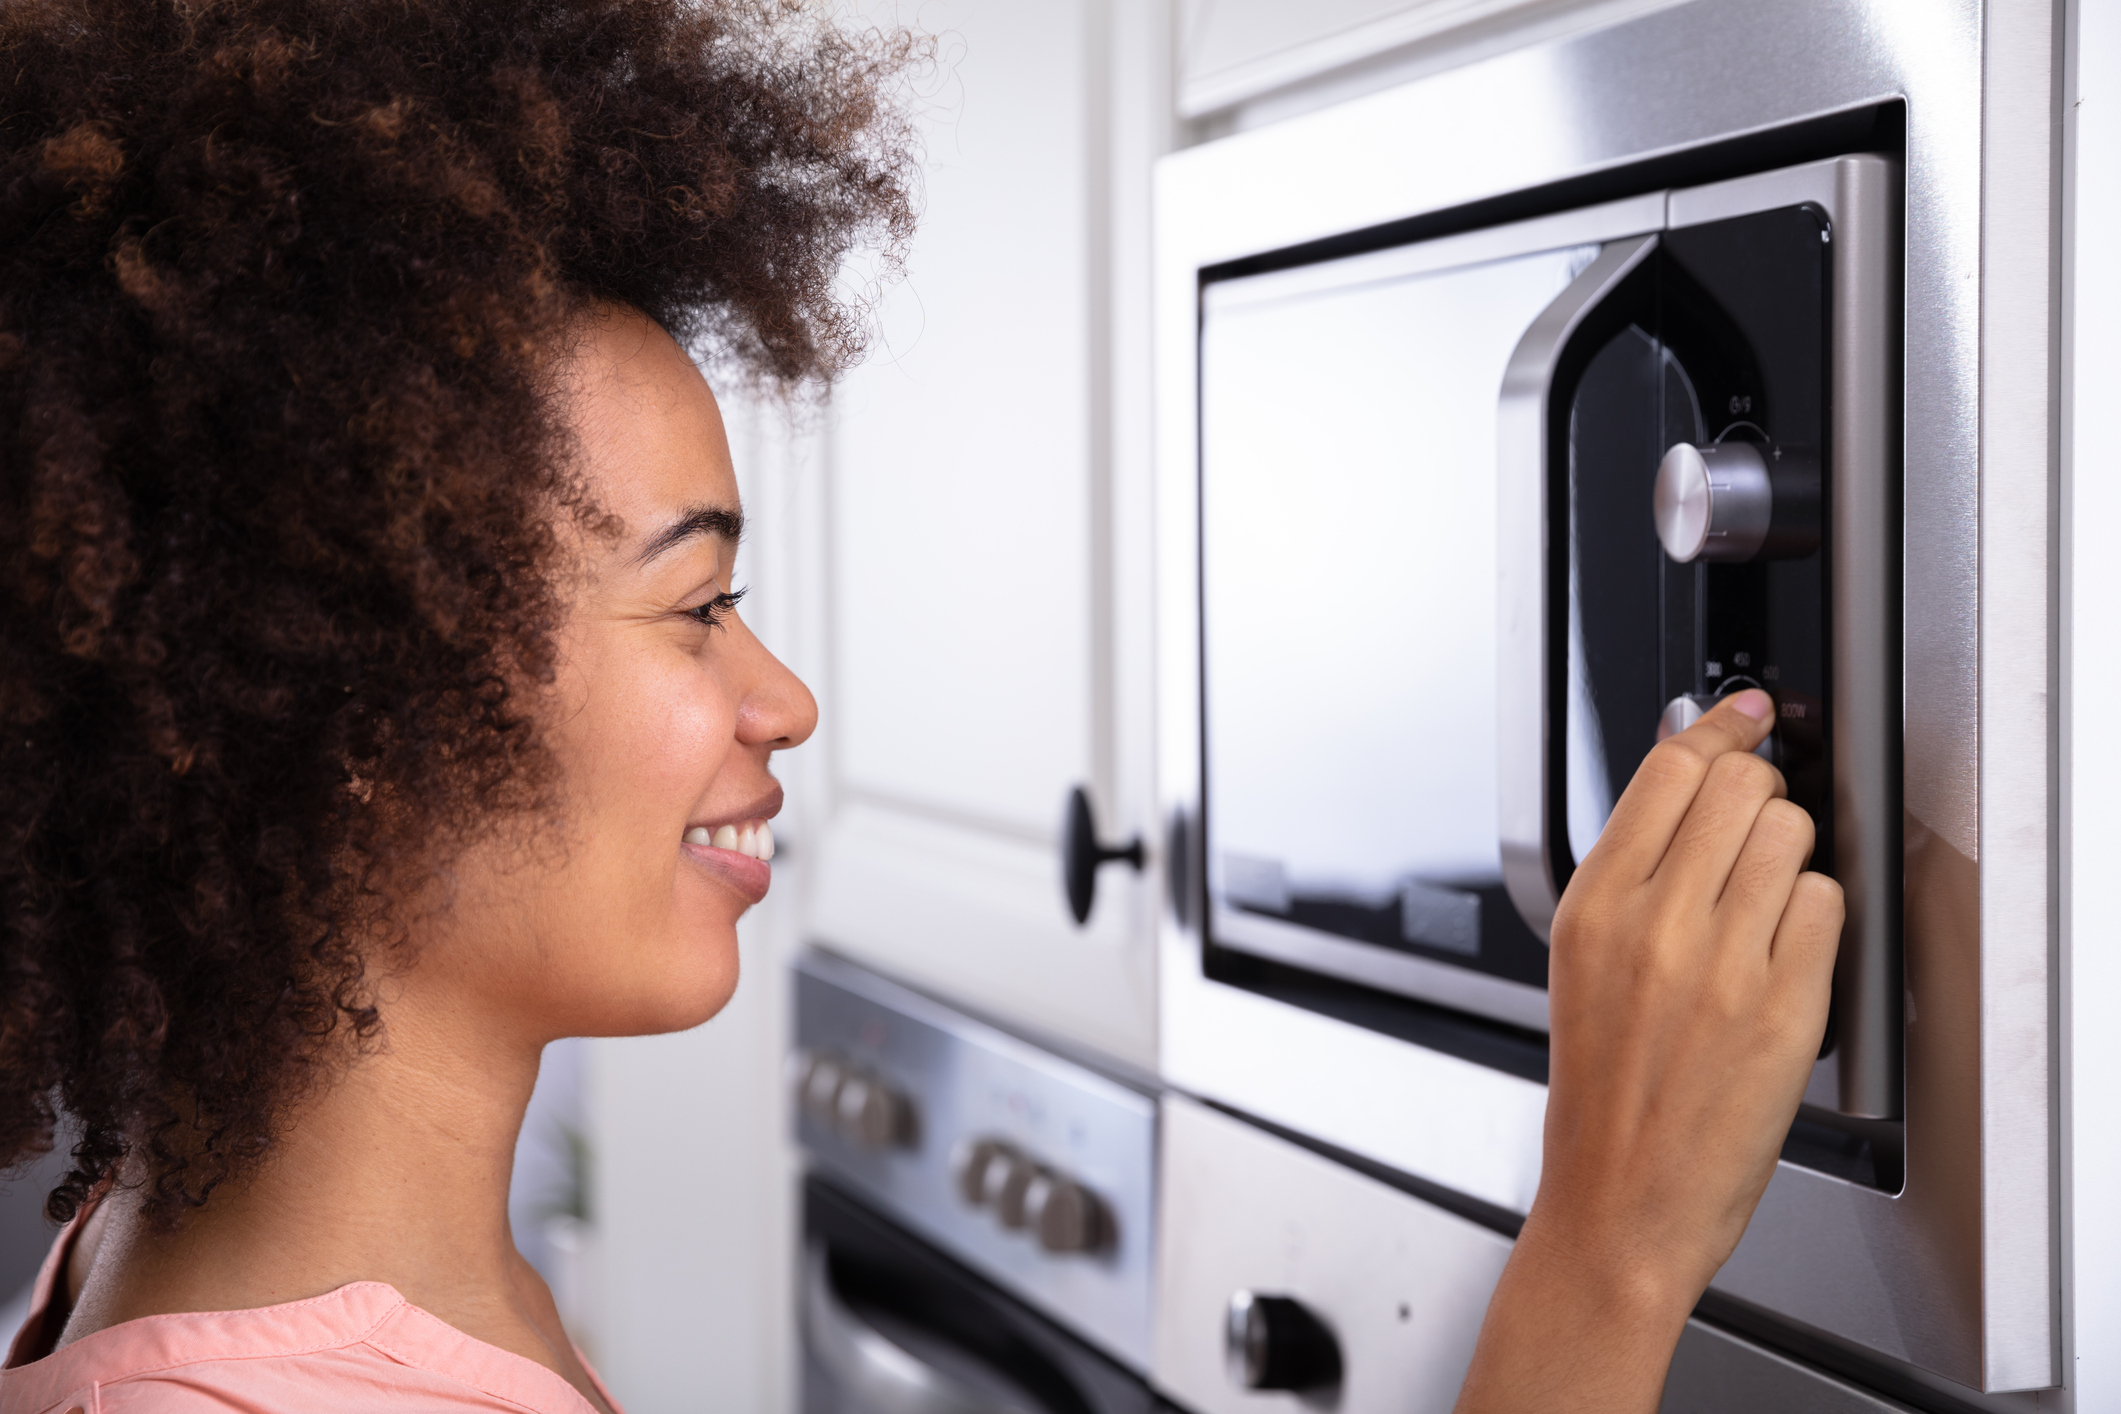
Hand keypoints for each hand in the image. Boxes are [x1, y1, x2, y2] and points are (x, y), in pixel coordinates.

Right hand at [1454, 689, 1842, 1412]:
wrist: (1618, 1199)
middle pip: (1741, 785)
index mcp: (1592, 906)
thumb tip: (1685, 778)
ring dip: (1796, 856)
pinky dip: (1821, 917)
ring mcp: (1719, 961)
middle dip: (1764, 790)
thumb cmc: (1602, 1091)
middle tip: (1762, 820)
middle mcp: (1652, 922)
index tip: (1746, 713)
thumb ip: (1632, 873)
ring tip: (1769, 906)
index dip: (1720, 731)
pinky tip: (1789, 954)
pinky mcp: (1782, 1005)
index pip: (1668, 769)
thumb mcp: (1583, 963)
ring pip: (1793, 834)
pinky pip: (1828, 905)